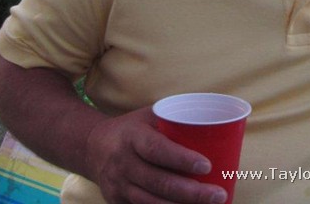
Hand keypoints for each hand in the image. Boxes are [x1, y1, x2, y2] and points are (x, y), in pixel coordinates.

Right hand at [84, 106, 226, 203]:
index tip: (207, 166)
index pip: (157, 150)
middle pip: (158, 182)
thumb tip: (217, 119)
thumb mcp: (149, 115)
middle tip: (218, 194)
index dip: (181, 159)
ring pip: (151, 202)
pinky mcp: (117, 202)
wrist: (91, 147)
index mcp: (132, 137)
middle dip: (191, 192)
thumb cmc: (132, 128)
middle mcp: (122, 163)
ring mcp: (118, 186)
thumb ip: (176, 118)